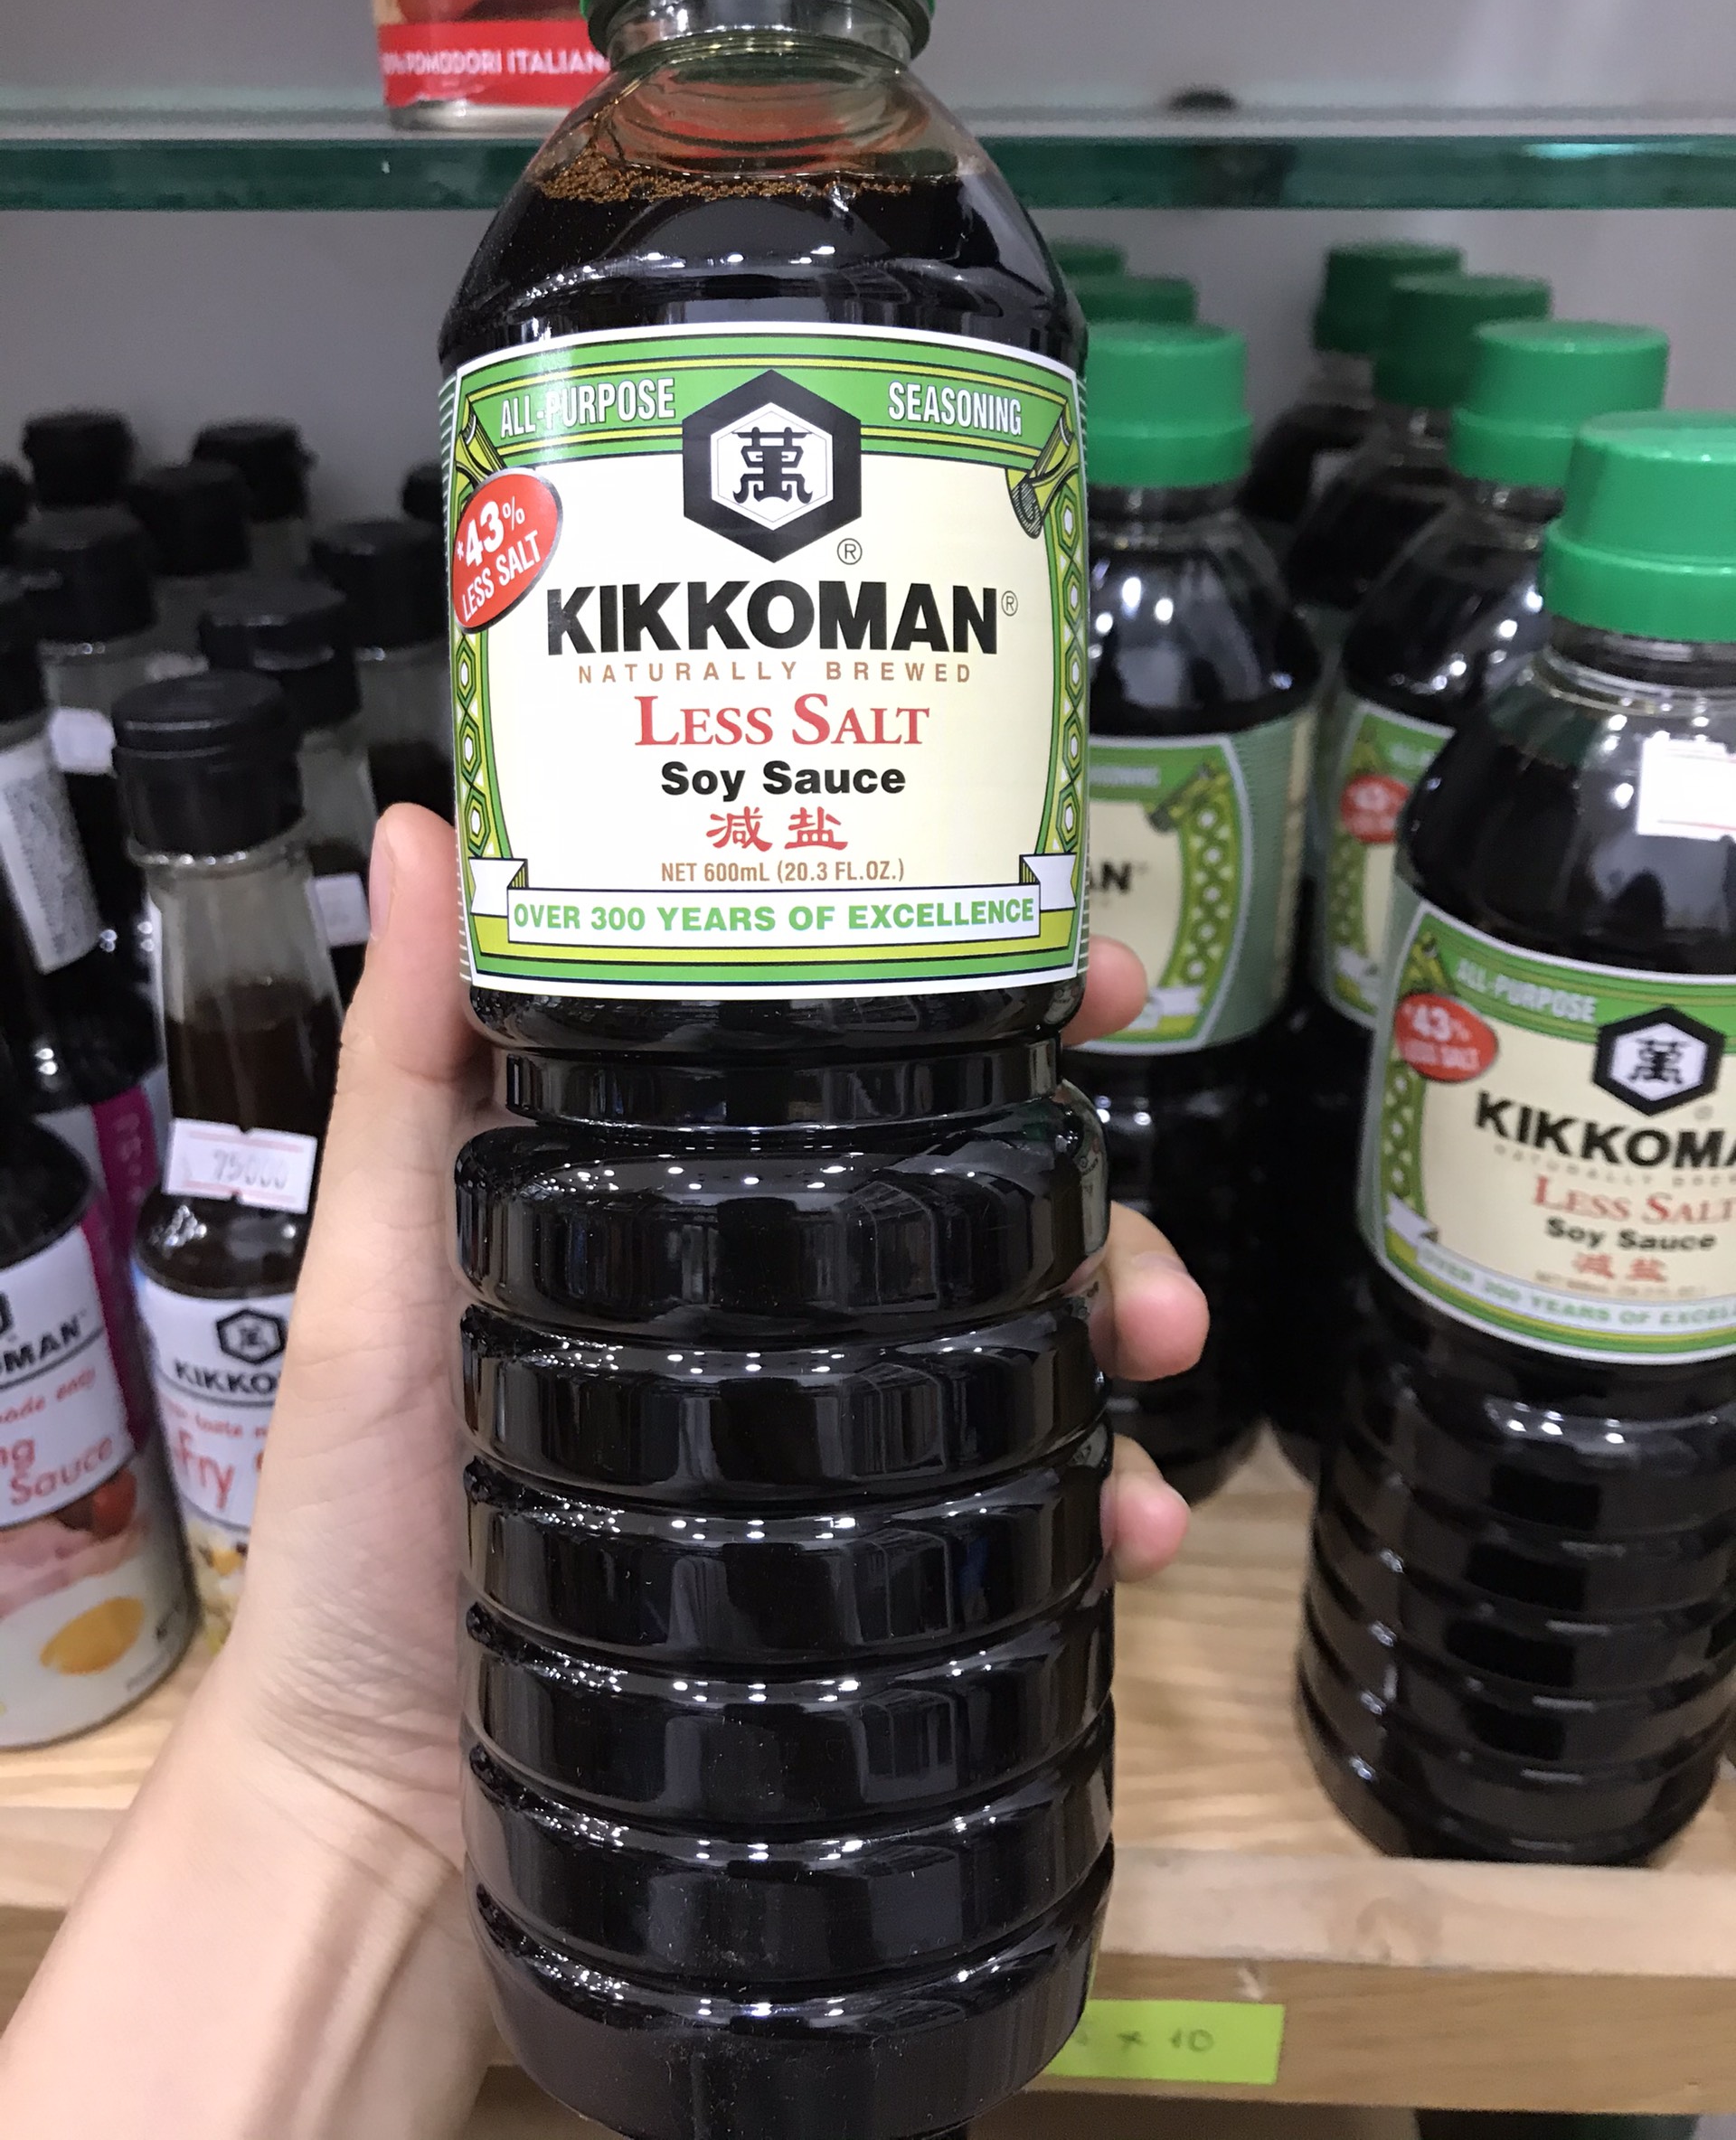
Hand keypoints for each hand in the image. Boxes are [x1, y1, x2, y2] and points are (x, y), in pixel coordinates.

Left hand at [222, 807, 1206, 1872]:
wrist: (385, 1808)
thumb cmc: (363, 1520)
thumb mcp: (381, 1263)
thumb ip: (410, 1062)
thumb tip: (421, 818)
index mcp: (679, 1199)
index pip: (848, 1069)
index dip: (982, 1006)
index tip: (1087, 975)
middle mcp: (768, 1295)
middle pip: (967, 1202)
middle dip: (1087, 1196)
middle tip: (1142, 1240)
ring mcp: (823, 1432)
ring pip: (1018, 1339)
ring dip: (1118, 1330)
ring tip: (1154, 1361)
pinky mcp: (858, 1567)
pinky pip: (1009, 1511)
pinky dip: (1094, 1504)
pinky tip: (1130, 1530)